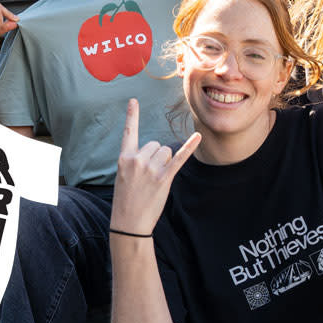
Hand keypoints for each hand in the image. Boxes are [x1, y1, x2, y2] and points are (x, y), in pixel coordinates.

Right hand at [111, 99, 201, 234]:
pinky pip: (179, 158)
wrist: (128, 222)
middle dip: (157, 158)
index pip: (129, 132)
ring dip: (165, 164)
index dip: (132, 116)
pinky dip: (189, 147)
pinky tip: (198, 137)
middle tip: (148, 177)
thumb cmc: (126, 199)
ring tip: (154, 181)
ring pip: (167, 152)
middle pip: (157, 145)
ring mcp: (150, 168)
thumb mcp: (124, 176)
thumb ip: (136, 160)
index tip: (134, 100)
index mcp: (124, 158)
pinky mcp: (164, 178)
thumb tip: (157, 151)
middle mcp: (137, 159)